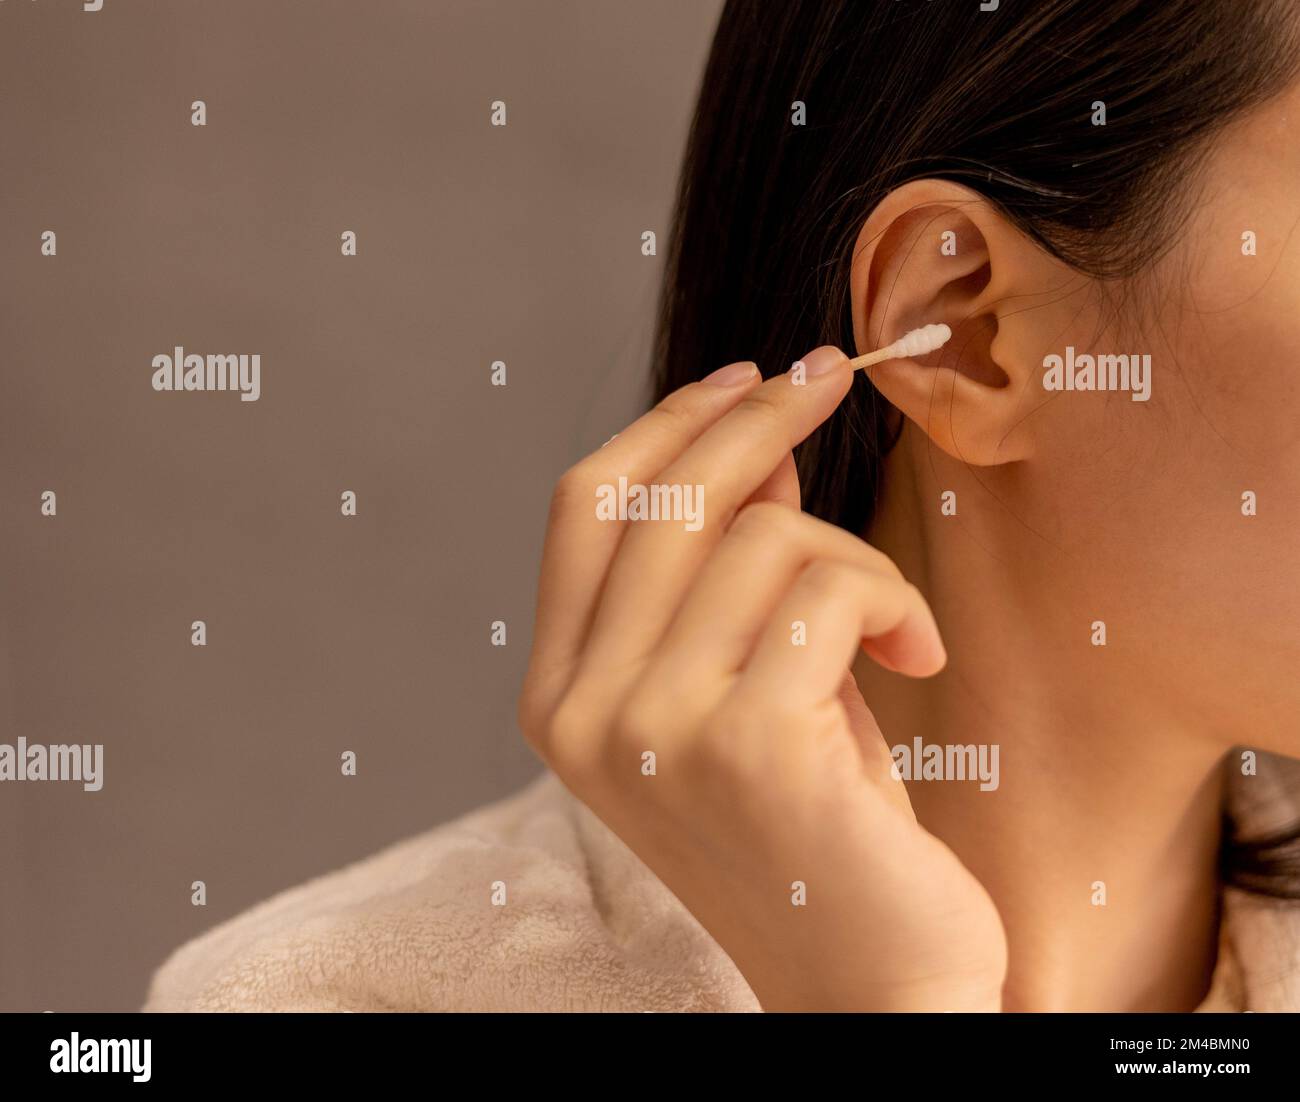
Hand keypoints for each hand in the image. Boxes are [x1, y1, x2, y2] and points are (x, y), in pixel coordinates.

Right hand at [518, 347, 1006, 1011]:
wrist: (868, 980)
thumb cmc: (811, 831)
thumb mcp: (749, 680)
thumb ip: (729, 570)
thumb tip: (759, 446)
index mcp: (560, 697)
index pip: (585, 504)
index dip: (667, 423)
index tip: (745, 379)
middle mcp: (585, 712)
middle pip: (669, 495)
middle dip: (763, 416)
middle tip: (835, 379)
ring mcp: (655, 728)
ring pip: (766, 536)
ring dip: (857, 556)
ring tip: (897, 631)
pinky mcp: (747, 742)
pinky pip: (832, 588)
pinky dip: (893, 600)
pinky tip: (918, 659)